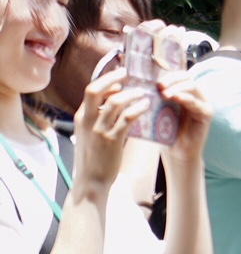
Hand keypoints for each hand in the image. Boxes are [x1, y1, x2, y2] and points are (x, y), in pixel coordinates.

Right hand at [74, 70, 149, 188]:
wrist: (91, 181)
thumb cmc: (94, 159)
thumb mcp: (91, 136)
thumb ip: (99, 121)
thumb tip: (115, 107)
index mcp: (81, 117)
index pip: (91, 91)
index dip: (105, 80)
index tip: (119, 75)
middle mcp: (87, 120)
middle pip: (95, 90)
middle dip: (112, 78)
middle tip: (127, 72)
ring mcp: (99, 130)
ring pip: (114, 103)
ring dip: (131, 94)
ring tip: (144, 92)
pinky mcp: (112, 140)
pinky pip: (127, 119)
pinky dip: (137, 110)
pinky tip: (147, 107)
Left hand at [157, 71, 212, 177]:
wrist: (177, 152)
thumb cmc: (166, 131)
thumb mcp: (159, 109)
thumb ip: (156, 95)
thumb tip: (139, 80)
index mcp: (184, 92)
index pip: (178, 75)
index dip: (167, 74)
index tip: (153, 79)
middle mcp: (196, 95)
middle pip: (186, 77)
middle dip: (172, 79)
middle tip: (159, 85)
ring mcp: (203, 103)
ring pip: (192, 86)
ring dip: (177, 87)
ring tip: (164, 93)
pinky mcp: (207, 114)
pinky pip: (197, 102)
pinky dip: (186, 98)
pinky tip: (176, 98)